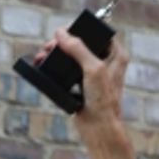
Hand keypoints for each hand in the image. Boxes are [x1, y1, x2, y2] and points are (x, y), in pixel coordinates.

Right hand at [43, 27, 134, 158]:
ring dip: (56, 55)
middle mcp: (106, 62)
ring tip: (42, 57)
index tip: (63, 32)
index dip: (79, 30)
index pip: (97, 33)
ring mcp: (93, 74)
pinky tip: (44, 67)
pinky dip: (55, 68)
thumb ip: (78, 48)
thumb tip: (61, 33)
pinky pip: (66, 71)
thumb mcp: (93, 69)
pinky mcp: (81, 85)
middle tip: (48, 47)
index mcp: (116, 54)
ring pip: (71, 57)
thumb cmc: (103, 100)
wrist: (99, 129)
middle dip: (61, 44)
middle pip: (80, 43)